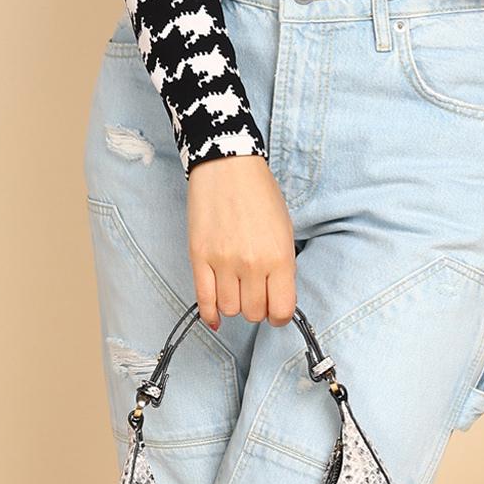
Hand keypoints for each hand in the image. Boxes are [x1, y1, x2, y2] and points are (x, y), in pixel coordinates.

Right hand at [185, 155, 297, 330]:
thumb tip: (277, 295)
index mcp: (279, 257)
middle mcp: (251, 264)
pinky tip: (216, 316)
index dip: (280, 316)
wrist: (228, 167)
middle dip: (257, 310)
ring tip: (238, 292)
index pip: (281, 309)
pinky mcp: (199, 257)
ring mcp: (222, 262)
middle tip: (256, 296)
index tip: (276, 311)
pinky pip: (203, 298)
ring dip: (235, 307)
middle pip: (254, 313)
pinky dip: (210, 313)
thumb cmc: (261, 195)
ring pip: (230, 309)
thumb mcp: (285, 230)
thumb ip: (283, 266)